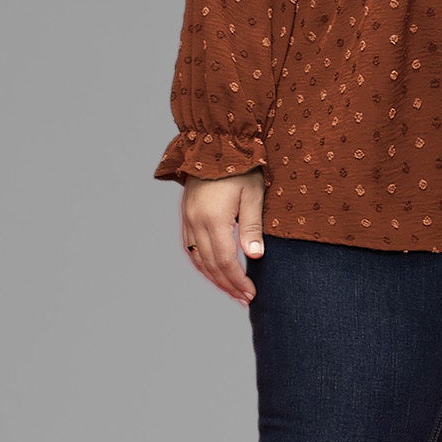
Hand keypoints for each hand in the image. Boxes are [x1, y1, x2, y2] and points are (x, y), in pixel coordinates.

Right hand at [181, 170, 266, 302]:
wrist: (215, 142)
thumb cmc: (241, 168)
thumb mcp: (253, 196)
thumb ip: (252, 228)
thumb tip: (254, 256)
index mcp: (213, 219)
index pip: (225, 261)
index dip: (237, 281)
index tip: (251, 293)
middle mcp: (196, 222)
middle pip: (210, 265)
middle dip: (227, 285)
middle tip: (245, 299)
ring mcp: (188, 219)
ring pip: (197, 259)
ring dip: (214, 278)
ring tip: (231, 291)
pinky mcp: (186, 215)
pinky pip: (190, 247)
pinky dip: (202, 264)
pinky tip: (213, 271)